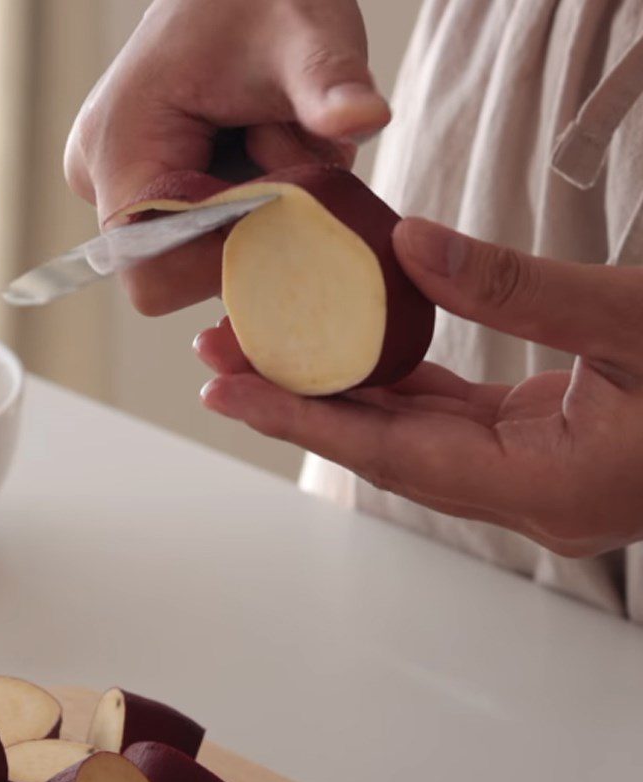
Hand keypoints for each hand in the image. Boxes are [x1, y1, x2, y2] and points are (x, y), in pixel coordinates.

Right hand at [65, 0, 388, 314]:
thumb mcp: (306, 34)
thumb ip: (328, 83)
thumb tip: (365, 117)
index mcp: (118, 148)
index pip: (155, 273)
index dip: (226, 265)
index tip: (282, 212)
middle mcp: (103, 177)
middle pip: (181, 271)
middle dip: (251, 235)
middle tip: (286, 159)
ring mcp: (124, 186)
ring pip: (201, 256)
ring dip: (259, 220)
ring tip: (274, 140)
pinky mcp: (151, 189)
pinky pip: (206, 234)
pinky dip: (252, 211)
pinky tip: (262, 150)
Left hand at [195, 220, 642, 556]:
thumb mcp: (636, 321)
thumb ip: (520, 288)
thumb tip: (410, 246)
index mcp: (548, 485)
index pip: (390, 453)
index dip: (303, 418)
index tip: (229, 387)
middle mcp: (522, 491)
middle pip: (381, 445)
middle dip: (298, 400)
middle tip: (222, 355)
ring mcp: (525, 472)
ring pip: (404, 430)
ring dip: (336, 389)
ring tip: (266, 345)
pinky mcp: (531, 443)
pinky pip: (440, 413)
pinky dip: (389, 381)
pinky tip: (347, 347)